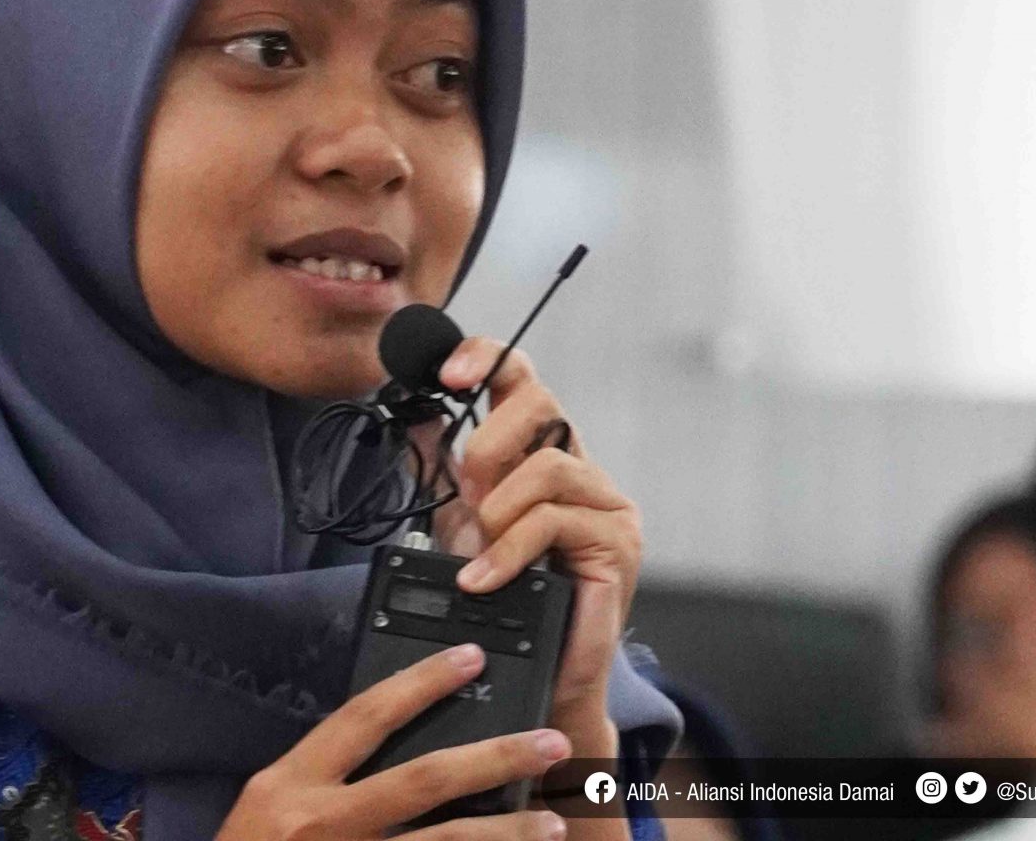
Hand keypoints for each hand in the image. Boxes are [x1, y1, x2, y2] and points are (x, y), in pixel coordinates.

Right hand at [214, 642, 571, 839]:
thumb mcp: (270, 806)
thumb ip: (324, 776)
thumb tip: (396, 737)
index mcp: (293, 785)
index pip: (366, 717)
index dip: (422, 684)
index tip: (472, 660)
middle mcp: (325, 823)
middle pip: (425, 779)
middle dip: (495, 757)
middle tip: (549, 743)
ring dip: (507, 832)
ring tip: (554, 822)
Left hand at [421, 339, 641, 736]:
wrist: (540, 676)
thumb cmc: (507, 601)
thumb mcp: (462, 527)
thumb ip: (448, 474)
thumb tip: (418, 418)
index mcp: (546, 455)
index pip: (524, 381)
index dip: (487, 359)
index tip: (448, 373)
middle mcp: (583, 470)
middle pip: (542, 402)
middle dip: (489, 443)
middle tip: (470, 492)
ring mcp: (607, 504)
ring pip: (547, 465)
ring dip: (499, 508)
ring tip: (483, 551)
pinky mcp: (617, 543)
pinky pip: (553, 521)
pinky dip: (508, 549)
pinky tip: (485, 578)